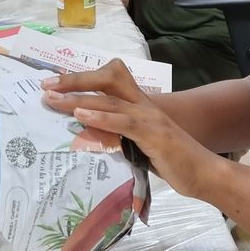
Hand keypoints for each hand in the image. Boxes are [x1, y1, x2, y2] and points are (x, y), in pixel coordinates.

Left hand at [40, 60, 213, 197]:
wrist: (204, 173)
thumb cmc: (173, 161)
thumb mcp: (140, 144)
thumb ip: (119, 135)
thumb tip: (90, 135)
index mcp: (141, 105)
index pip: (112, 79)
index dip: (84, 77)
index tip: (57, 82)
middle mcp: (145, 105)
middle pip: (107, 81)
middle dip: (74, 82)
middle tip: (45, 86)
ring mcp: (150, 118)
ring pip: (110, 100)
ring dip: (79, 99)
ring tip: (53, 100)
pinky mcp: (155, 135)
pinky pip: (125, 122)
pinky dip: (102, 117)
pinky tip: (82, 116)